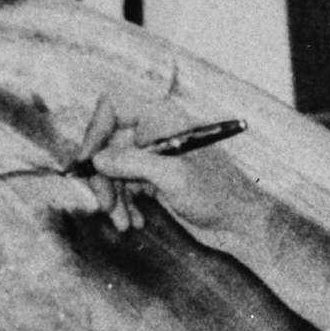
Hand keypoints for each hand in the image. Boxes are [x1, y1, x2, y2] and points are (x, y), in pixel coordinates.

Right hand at [61, 97, 261, 254]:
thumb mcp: (173, 177)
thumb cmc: (216, 193)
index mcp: (161, 117)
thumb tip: (96, 160)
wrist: (241, 223)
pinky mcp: (154, 178)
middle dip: (103, 178)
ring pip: (113, 169)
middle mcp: (154, 131)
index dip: (95, 131)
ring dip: (113, 198)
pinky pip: (125, 186)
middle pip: (108, 144)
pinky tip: (136, 222)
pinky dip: (125, 205)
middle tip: (106, 207)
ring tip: (124, 224)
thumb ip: (132, 163)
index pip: (114, 106)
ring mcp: (154, 155)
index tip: (88, 162)